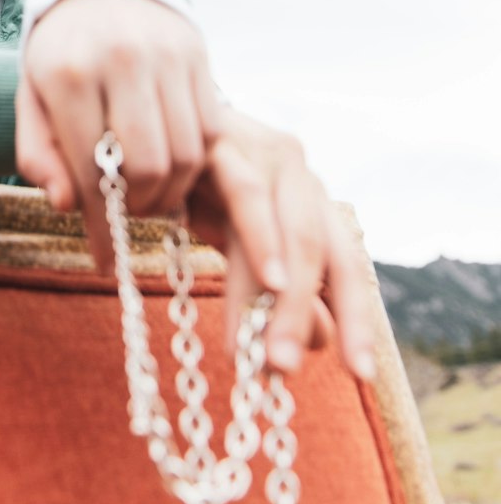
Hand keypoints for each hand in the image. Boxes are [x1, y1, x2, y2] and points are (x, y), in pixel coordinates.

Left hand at [15, 0, 223, 271]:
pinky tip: (172, 165)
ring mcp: (167, 53)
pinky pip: (211, 128)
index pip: (91, 169)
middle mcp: (122, 58)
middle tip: (128, 216)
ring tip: (149, 195)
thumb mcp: (31, 101)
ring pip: (187, 153)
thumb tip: (67, 205)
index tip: (105, 261)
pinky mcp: (199, 52)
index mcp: (69, 73)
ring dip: (171, 191)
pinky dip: (196, 161)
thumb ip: (39, 155)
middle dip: (139, 207)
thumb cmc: (60, 57)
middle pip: (149, 167)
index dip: (100, 224)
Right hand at [185, 108, 376, 382]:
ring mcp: (267, 153)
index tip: (362, 375)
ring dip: (287, 299)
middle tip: (286, 372)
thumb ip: (278, 288)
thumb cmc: (196, 190)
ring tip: (271, 354)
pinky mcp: (226, 140)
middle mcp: (300, 175)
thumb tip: (324, 342)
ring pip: (295, 233)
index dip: (358, 320)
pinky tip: (268, 282)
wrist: (142, 127)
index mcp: (310, 202)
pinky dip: (263, 240)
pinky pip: (248, 195)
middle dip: (310, 318)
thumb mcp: (239, 247)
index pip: (347, 268)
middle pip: (327, 255)